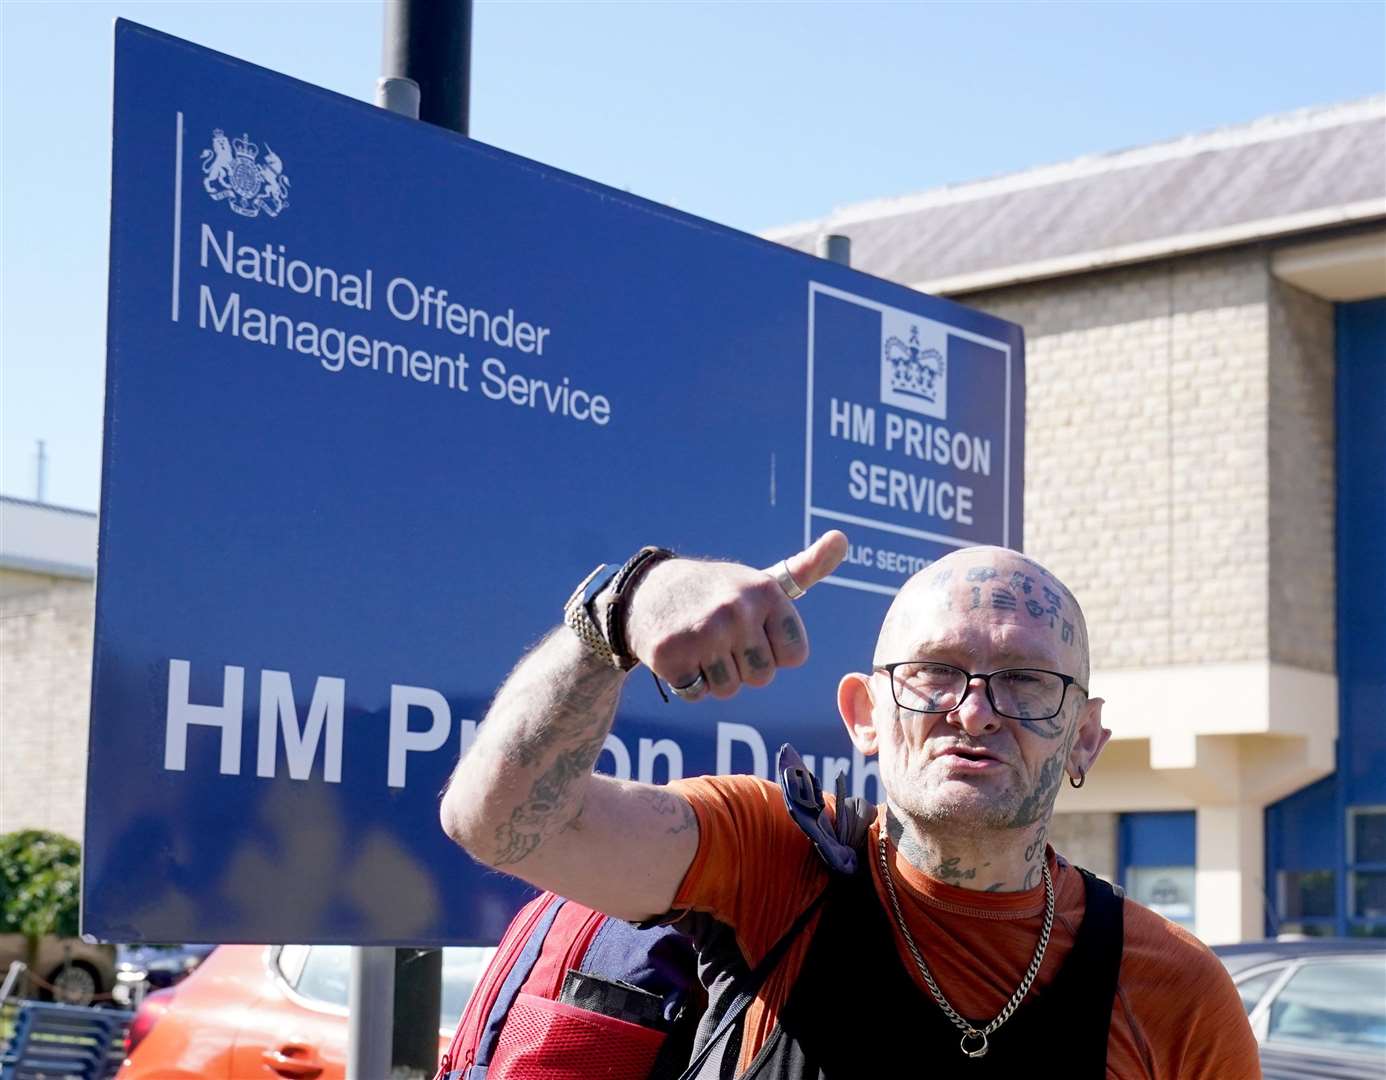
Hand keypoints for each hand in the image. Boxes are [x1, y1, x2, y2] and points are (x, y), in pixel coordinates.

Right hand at [622, 531, 847, 699]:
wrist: (648, 592)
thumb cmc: (717, 592)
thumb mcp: (763, 579)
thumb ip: (808, 568)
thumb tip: (843, 538)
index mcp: (767, 593)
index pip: (794, 657)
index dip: (772, 651)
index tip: (752, 629)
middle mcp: (738, 611)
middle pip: (762, 677)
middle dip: (742, 666)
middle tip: (720, 637)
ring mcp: (704, 633)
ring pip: (730, 689)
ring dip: (714, 675)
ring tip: (700, 643)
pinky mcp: (673, 654)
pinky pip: (698, 693)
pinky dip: (688, 681)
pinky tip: (681, 653)